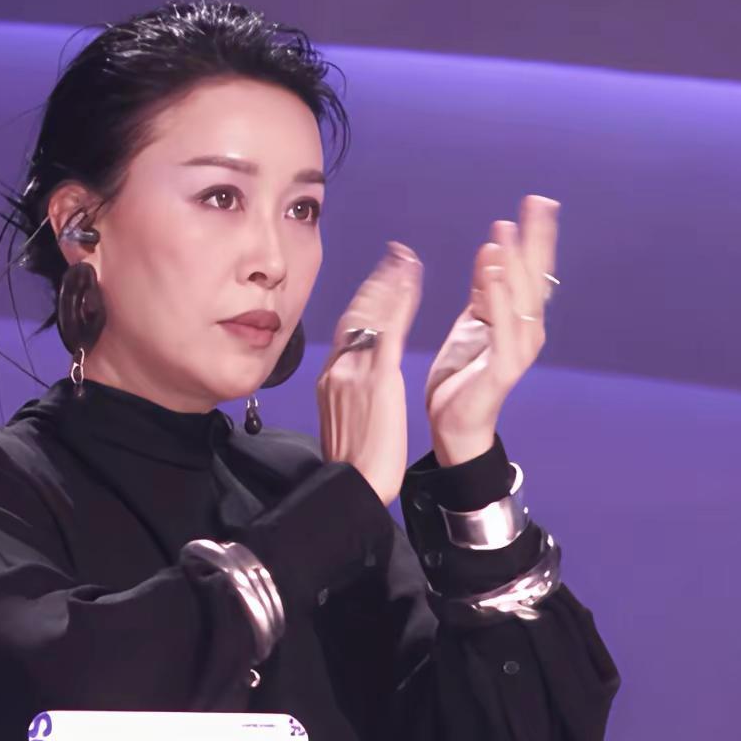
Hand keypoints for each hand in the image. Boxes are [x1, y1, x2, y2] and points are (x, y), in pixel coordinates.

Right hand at [317, 241, 422, 505]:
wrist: (351, 483)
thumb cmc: (352, 463)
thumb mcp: (341, 419)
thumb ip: (346, 393)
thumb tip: (353, 384)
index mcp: (331, 379)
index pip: (348, 331)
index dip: (365, 302)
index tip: (379, 282)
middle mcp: (339, 369)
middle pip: (356, 315)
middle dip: (376, 283)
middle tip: (395, 257)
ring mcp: (355, 372)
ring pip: (371, 316)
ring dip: (389, 283)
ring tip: (404, 260)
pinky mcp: (377, 379)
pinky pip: (389, 331)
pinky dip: (399, 302)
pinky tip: (410, 282)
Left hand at [425, 195, 559, 464]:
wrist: (454, 423)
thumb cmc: (463, 375)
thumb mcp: (471, 322)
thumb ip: (482, 290)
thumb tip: (490, 250)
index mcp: (520, 318)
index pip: (531, 269)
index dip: (534, 236)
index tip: (537, 202)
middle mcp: (528, 330)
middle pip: (535, 277)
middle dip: (534, 239)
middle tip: (534, 203)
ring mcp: (519, 349)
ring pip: (520, 299)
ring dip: (512, 263)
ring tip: (503, 231)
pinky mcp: (505, 368)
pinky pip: (503, 328)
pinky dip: (498, 299)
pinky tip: (491, 274)